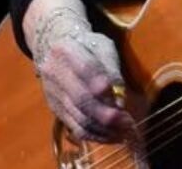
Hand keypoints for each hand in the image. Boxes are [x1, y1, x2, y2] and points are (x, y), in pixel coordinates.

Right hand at [32, 8, 134, 142]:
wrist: (55, 46)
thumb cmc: (86, 45)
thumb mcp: (102, 46)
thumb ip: (111, 69)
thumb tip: (120, 100)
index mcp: (67, 50)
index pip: (84, 69)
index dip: (101, 86)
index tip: (120, 101)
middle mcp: (54, 72)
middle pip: (80, 99)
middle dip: (107, 115)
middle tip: (128, 123)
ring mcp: (53, 93)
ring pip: (78, 118)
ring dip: (104, 130)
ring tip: (125, 133)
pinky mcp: (55, 109)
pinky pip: (75, 128)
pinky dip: (96, 135)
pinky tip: (112, 136)